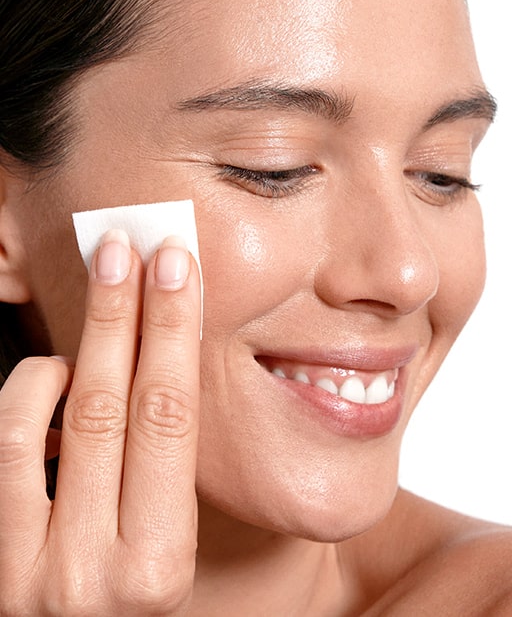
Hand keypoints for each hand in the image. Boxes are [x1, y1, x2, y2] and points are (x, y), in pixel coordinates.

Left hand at [0, 231, 200, 615]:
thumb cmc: (129, 607)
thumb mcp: (169, 559)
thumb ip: (166, 480)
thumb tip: (159, 373)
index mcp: (160, 563)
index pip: (170, 420)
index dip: (173, 333)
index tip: (178, 269)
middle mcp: (92, 569)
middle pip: (111, 406)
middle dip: (125, 313)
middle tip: (130, 247)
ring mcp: (26, 568)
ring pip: (45, 421)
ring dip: (75, 347)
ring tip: (104, 307)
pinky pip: (0, 449)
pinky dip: (28, 396)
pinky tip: (52, 379)